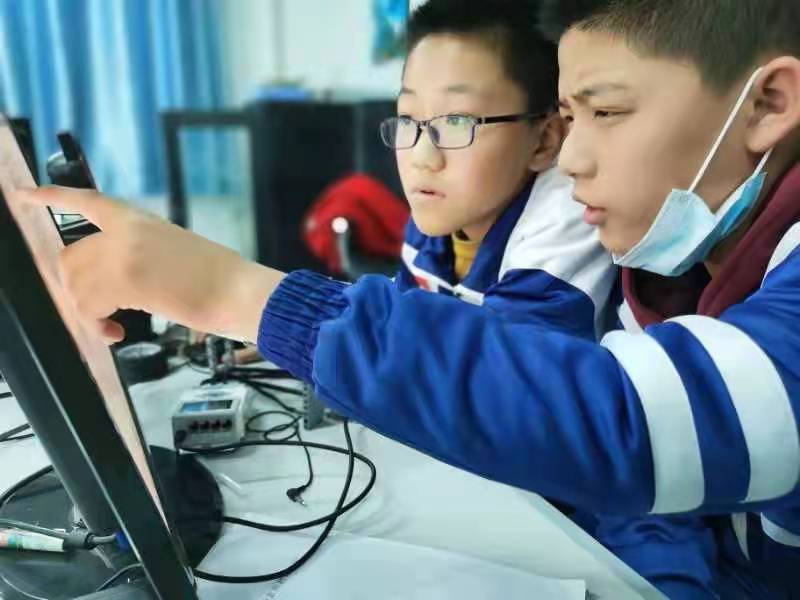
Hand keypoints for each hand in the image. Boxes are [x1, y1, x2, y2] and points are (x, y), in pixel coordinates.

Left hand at [11, 187, 284, 343]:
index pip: (84, 200)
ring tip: (113, 326)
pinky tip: (116, 333)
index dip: (49, 197)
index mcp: (140, 219)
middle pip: (70, 257)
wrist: (239, 289)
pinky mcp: (127, 281)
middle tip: (100, 311)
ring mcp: (124, 254)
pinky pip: (88, 307)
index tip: (22, 195)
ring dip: (88, 314)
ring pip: (75, 285)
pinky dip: (97, 327)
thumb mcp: (175, 249)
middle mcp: (126, 232)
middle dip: (77, 289)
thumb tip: (113, 278)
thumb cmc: (219, 277)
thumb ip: (138, 252)